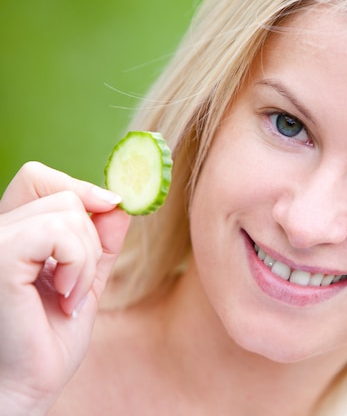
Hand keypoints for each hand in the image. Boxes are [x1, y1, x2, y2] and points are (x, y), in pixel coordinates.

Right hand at [0, 162, 130, 413]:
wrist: (26, 386)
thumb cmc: (48, 340)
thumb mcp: (85, 280)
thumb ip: (99, 242)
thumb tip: (118, 203)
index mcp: (10, 232)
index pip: (40, 177)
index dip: (80, 187)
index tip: (110, 209)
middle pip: (62, 191)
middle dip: (90, 238)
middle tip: (77, 284)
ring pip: (69, 212)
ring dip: (87, 260)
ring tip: (69, 297)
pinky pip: (59, 233)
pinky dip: (78, 265)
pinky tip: (65, 298)